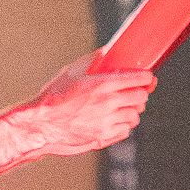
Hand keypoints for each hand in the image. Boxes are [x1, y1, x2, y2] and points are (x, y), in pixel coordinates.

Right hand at [22, 55, 154, 157]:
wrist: (42, 124)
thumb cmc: (54, 96)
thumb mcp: (72, 71)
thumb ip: (93, 60)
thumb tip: (106, 52)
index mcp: (103, 84)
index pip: (139, 80)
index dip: (146, 78)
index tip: (148, 78)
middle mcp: (109, 104)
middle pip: (142, 98)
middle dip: (140, 93)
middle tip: (135, 92)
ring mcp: (108, 122)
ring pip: (135, 116)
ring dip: (132, 110)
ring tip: (123, 107)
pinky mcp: (104, 137)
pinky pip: (125, 131)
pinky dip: (123, 125)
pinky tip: (114, 119)